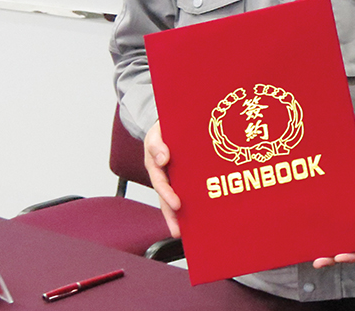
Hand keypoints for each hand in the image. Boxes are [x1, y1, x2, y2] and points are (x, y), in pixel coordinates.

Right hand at [144, 120, 181, 237]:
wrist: (172, 123)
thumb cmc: (163, 130)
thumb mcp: (155, 133)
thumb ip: (156, 145)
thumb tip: (163, 158)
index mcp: (156, 165)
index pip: (161, 183)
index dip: (167, 195)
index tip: (176, 205)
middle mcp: (164, 174)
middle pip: (166, 198)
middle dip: (171, 216)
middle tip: (178, 230)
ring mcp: (173, 176)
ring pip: (175, 198)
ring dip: (179, 216)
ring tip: (185, 232)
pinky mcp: (184, 176)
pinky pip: (188, 190)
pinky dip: (191, 203)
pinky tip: (199, 215)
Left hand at [313, 158, 354, 267]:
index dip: (352, 255)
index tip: (340, 257)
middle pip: (347, 247)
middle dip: (333, 257)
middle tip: (319, 261)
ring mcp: (349, 219)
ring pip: (338, 238)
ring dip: (326, 248)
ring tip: (314, 256)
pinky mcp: (340, 211)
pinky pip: (331, 223)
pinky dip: (323, 231)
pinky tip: (312, 233)